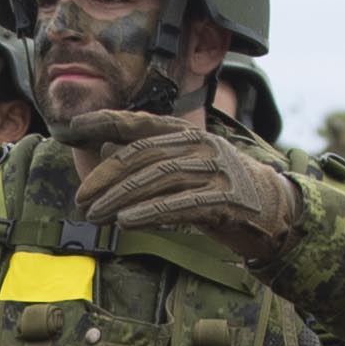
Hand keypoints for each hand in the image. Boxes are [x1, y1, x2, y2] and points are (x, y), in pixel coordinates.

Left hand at [60, 104, 296, 247]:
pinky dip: (151, 212)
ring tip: (95, 215)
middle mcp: (201, 144)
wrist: (272, 209)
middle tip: (81, 198)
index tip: (72, 129)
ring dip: (121, 198)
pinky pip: (182, 204)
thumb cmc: (218, 188)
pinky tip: (127, 222)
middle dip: (106, 177)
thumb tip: (103, 151)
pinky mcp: (226, 198)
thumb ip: (147, 158)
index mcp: (187, 133)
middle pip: (142, 155)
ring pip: (158, 179)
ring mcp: (216, 169)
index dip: (104, 123)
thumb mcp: (183, 167)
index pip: (139, 123)